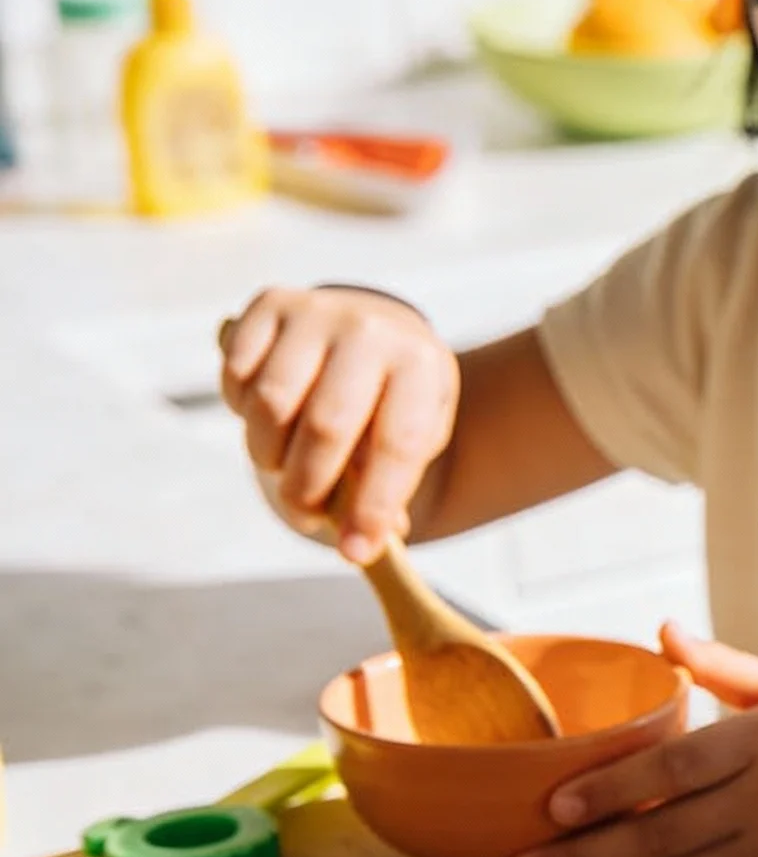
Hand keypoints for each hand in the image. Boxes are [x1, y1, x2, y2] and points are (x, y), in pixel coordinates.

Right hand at [218, 286, 455, 563]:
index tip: (355, 553)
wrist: (377, 330)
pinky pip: (236, 374)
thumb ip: (389, 485)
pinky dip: (241, 410)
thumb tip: (363, 542)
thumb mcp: (413, 437)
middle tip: (306, 515)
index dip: (373, 506)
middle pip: (326, 426)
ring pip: (270, 403)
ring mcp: (318, 312)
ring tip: (284, 465)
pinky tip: (267, 420)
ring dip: (268, 453)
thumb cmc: (395, 402)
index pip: (397, 445)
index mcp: (421, 366)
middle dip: (309, 487)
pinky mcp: (269, 303)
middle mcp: (371, 330)